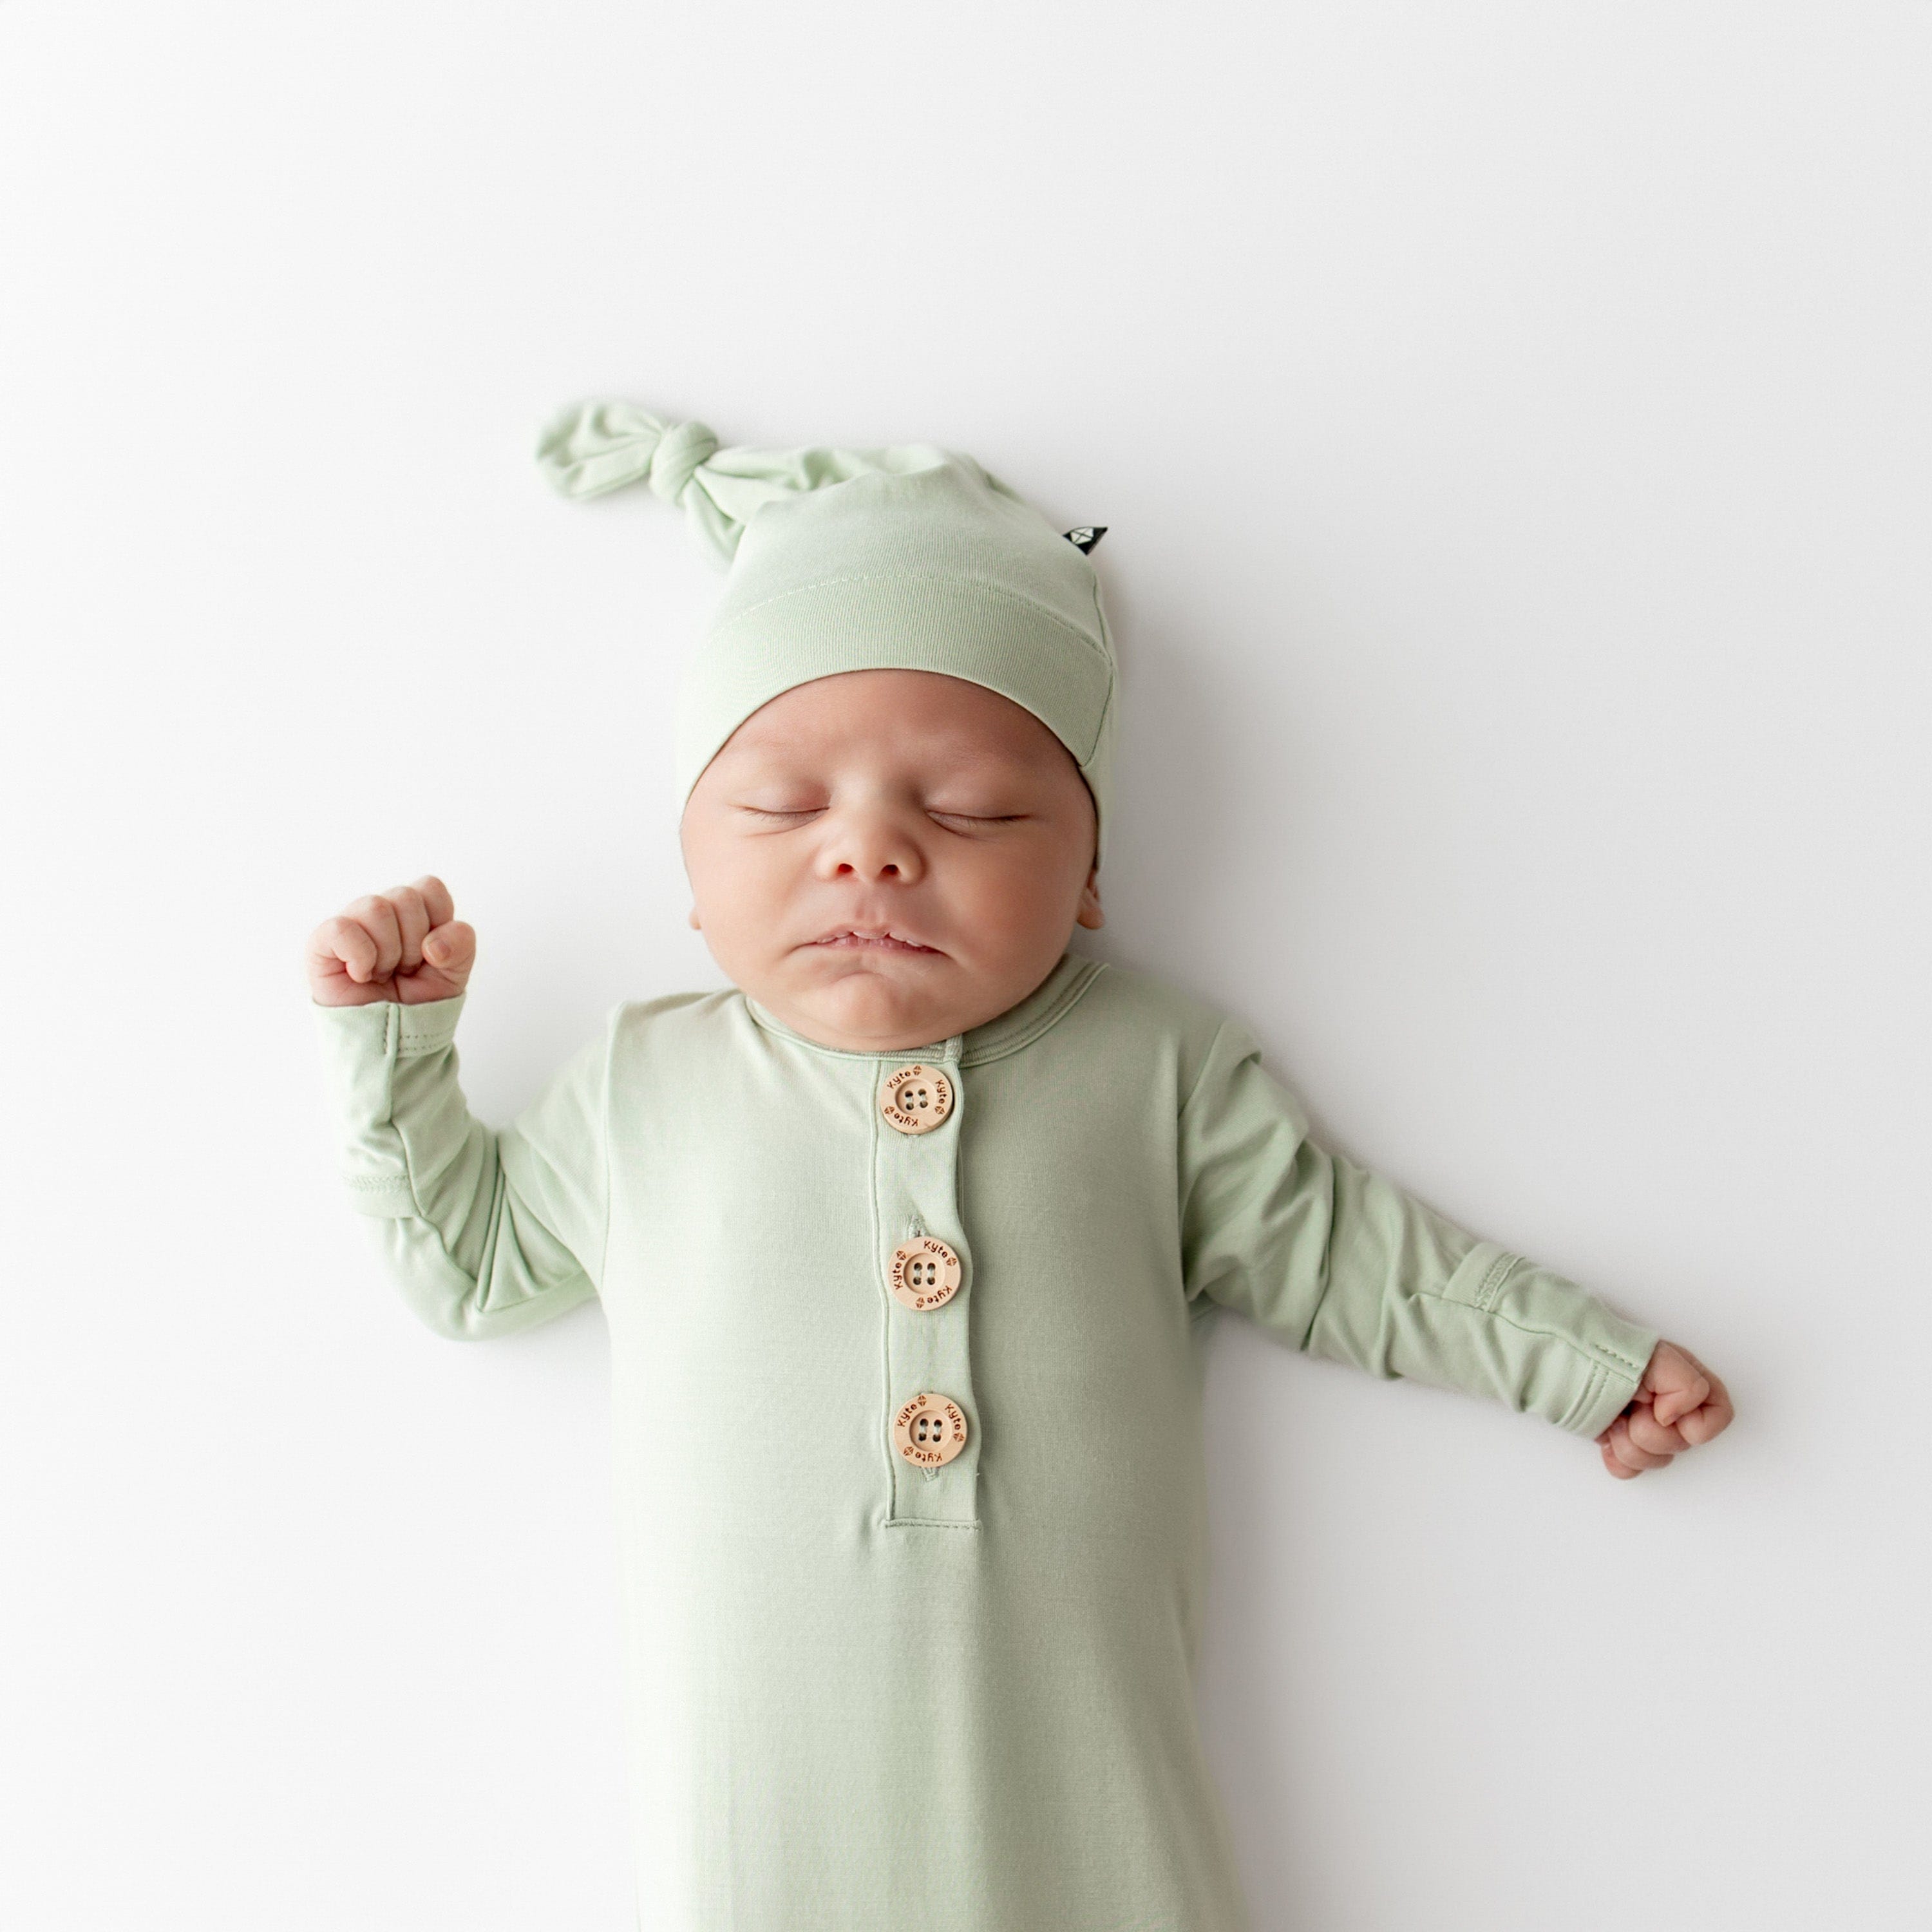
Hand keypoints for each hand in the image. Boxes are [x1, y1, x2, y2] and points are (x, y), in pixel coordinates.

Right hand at [306, 875, 476, 1006]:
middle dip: (414, 944)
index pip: (429, 887)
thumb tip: (433, 944)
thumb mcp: (454, 974)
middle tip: (404, 970)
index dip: (438, 922)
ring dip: (388, 953)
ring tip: (382, 974)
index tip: (431, 955)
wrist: (390, 1041)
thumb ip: (460, 946)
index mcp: (413, 912)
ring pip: (375, 907)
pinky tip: (361, 975)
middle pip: (405, 897)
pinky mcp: (321, 944)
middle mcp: (380, 912)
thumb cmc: (417, 1001)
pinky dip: (360, 956)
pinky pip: (341, 928)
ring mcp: (350, 924)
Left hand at [1595, 1340, 1732, 1479]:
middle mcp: (1674, 1408)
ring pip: (1657, 1461)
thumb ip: (1686, 1384)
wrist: (1565, 1361)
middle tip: (1630, 1408)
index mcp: (1689, 1384)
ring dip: (1629, 1443)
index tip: (1660, 1409)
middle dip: (1651, 1431)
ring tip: (1614, 1418)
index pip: (1719, 1417)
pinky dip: (1616, 1457)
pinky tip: (1606, 1437)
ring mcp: (1648, 1428)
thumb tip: (1672, 1418)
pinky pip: (1631, 1470)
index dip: (1692, 1421)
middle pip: (1684, 1445)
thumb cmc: (1609, 1353)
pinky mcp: (1624, 1443)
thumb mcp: (1657, 1357)